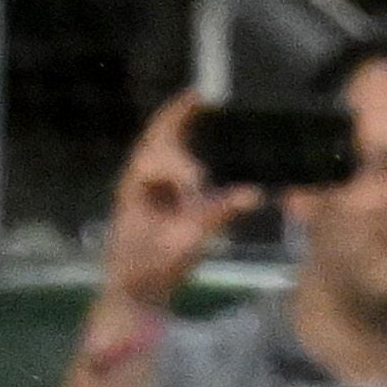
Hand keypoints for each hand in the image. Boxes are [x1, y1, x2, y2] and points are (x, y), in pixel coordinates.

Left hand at [96, 92, 254, 318]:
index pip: (155, 158)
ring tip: (206, 103)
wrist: (133, 291)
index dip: (178, 164)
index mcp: (136, 186)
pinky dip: (187, 142)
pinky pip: (171, 158)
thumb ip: (216, 216)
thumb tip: (254, 193)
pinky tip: (209, 135)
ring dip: (181, 122)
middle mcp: (139, 177)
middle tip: (204, 94)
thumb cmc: (152, 268)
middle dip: (178, 114)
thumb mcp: (184, 245)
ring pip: (161, 142)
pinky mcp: (158, 193)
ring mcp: (146, 183)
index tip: (198, 179)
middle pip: (157, 135)